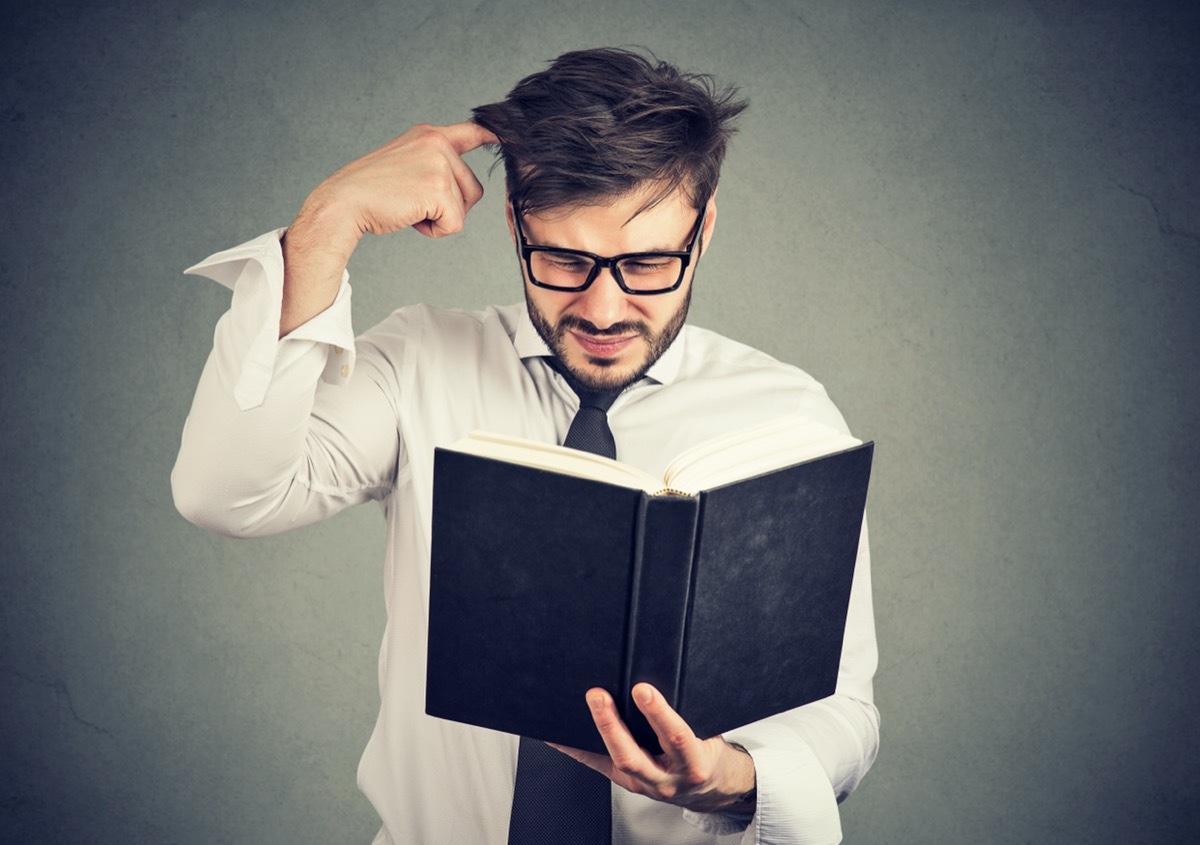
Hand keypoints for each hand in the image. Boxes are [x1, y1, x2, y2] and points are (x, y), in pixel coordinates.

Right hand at [281, 122, 498, 334]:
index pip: (472, 131)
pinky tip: (411, 218)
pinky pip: (455, 224)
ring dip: (441, 218)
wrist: (342, 203)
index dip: (495, 135)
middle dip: (448, 207)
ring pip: (465, 207)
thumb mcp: (404, 165)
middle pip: (473, 189)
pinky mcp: (439, 187)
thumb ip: (432, 165)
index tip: (512, 134)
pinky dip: (435, 231)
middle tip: (412, 202)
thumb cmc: (369, 193)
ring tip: (409, 208)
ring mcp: (439, 162)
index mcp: (428, 135)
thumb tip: (459, 185)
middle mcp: (437, 142)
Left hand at [550, 683, 756, 814]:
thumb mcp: (709, 734)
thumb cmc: (708, 753)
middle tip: (597, 694)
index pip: (675, 737)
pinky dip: (577, 749)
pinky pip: (599, 766)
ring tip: (575, 708)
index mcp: (693, 763)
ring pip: (613, 761)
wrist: (711, 789)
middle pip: (632, 756)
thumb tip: (656, 676)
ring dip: (592, 732)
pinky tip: (559, 733)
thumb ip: (688, 712)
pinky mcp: (628, 784)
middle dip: (611, 724)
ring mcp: (644, 785)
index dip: (657, 713)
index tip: (641, 689)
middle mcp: (666, 779)